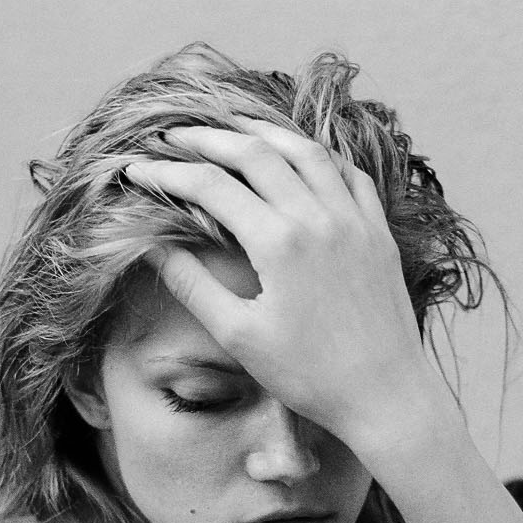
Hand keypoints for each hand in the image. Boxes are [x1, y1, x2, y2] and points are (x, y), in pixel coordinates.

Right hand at [121, 121, 449, 452]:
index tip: (135, 169)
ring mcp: (354, 220)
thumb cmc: (309, 376)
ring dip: (264, 132)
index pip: (210, 186)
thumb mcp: (239, 336)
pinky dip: (319, 155)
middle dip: (208, 137)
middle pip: (255, 152)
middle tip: (173, 134)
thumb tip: (151, 246)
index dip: (167, 174)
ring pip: (306, 151)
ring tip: (232, 125)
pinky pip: (349, 174)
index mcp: (278, 242)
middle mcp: (318, 217)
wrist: (387, 397)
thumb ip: (192, 284)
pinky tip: (302, 155)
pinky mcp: (379, 232)